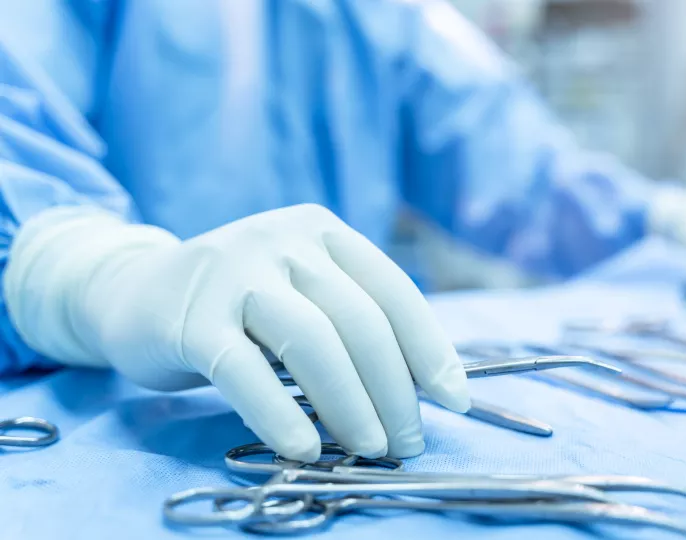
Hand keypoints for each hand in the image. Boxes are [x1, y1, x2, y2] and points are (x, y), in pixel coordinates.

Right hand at [4, 205, 470, 460]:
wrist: (135, 292)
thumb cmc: (239, 306)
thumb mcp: (302, 293)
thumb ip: (351, 323)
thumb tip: (423, 390)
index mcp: (323, 232)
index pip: (393, 291)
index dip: (430, 349)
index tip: (452, 401)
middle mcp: (284, 242)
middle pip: (360, 320)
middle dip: (394, 390)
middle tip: (405, 442)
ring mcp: (235, 273)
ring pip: (312, 341)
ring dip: (350, 403)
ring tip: (369, 448)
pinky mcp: (191, 317)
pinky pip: (244, 370)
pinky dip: (279, 413)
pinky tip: (303, 449)